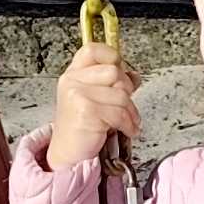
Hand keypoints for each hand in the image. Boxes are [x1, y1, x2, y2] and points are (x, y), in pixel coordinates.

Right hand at [51, 41, 138, 162]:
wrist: (69, 152)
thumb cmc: (82, 126)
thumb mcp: (97, 99)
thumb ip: (113, 84)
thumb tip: (134, 75)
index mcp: (73, 74)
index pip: (92, 50)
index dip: (111, 56)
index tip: (121, 70)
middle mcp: (72, 80)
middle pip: (114, 71)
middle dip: (126, 90)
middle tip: (125, 106)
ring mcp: (77, 94)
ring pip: (121, 94)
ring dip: (130, 112)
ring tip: (127, 122)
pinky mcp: (86, 110)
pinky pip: (119, 112)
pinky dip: (128, 124)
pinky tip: (126, 130)